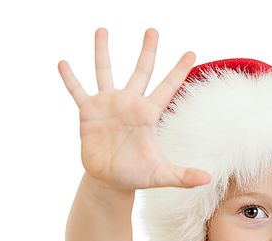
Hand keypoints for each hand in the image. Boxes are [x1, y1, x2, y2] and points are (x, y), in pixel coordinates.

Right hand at [57, 28, 210, 191]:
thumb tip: (208, 180)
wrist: (111, 180)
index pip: (168, 88)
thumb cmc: (138, 175)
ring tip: (102, 30)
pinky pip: (77, 91)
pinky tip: (63, 63)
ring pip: (105, 72)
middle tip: (153, 30)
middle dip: (147, 51)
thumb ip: (184, 175)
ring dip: (103, 51)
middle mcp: (129, 104)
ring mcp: (108, 105)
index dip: (179, 71)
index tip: (191, 52)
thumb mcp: (162, 175)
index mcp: (148, 114)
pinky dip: (70, 78)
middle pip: (140, 71)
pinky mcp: (88, 112)